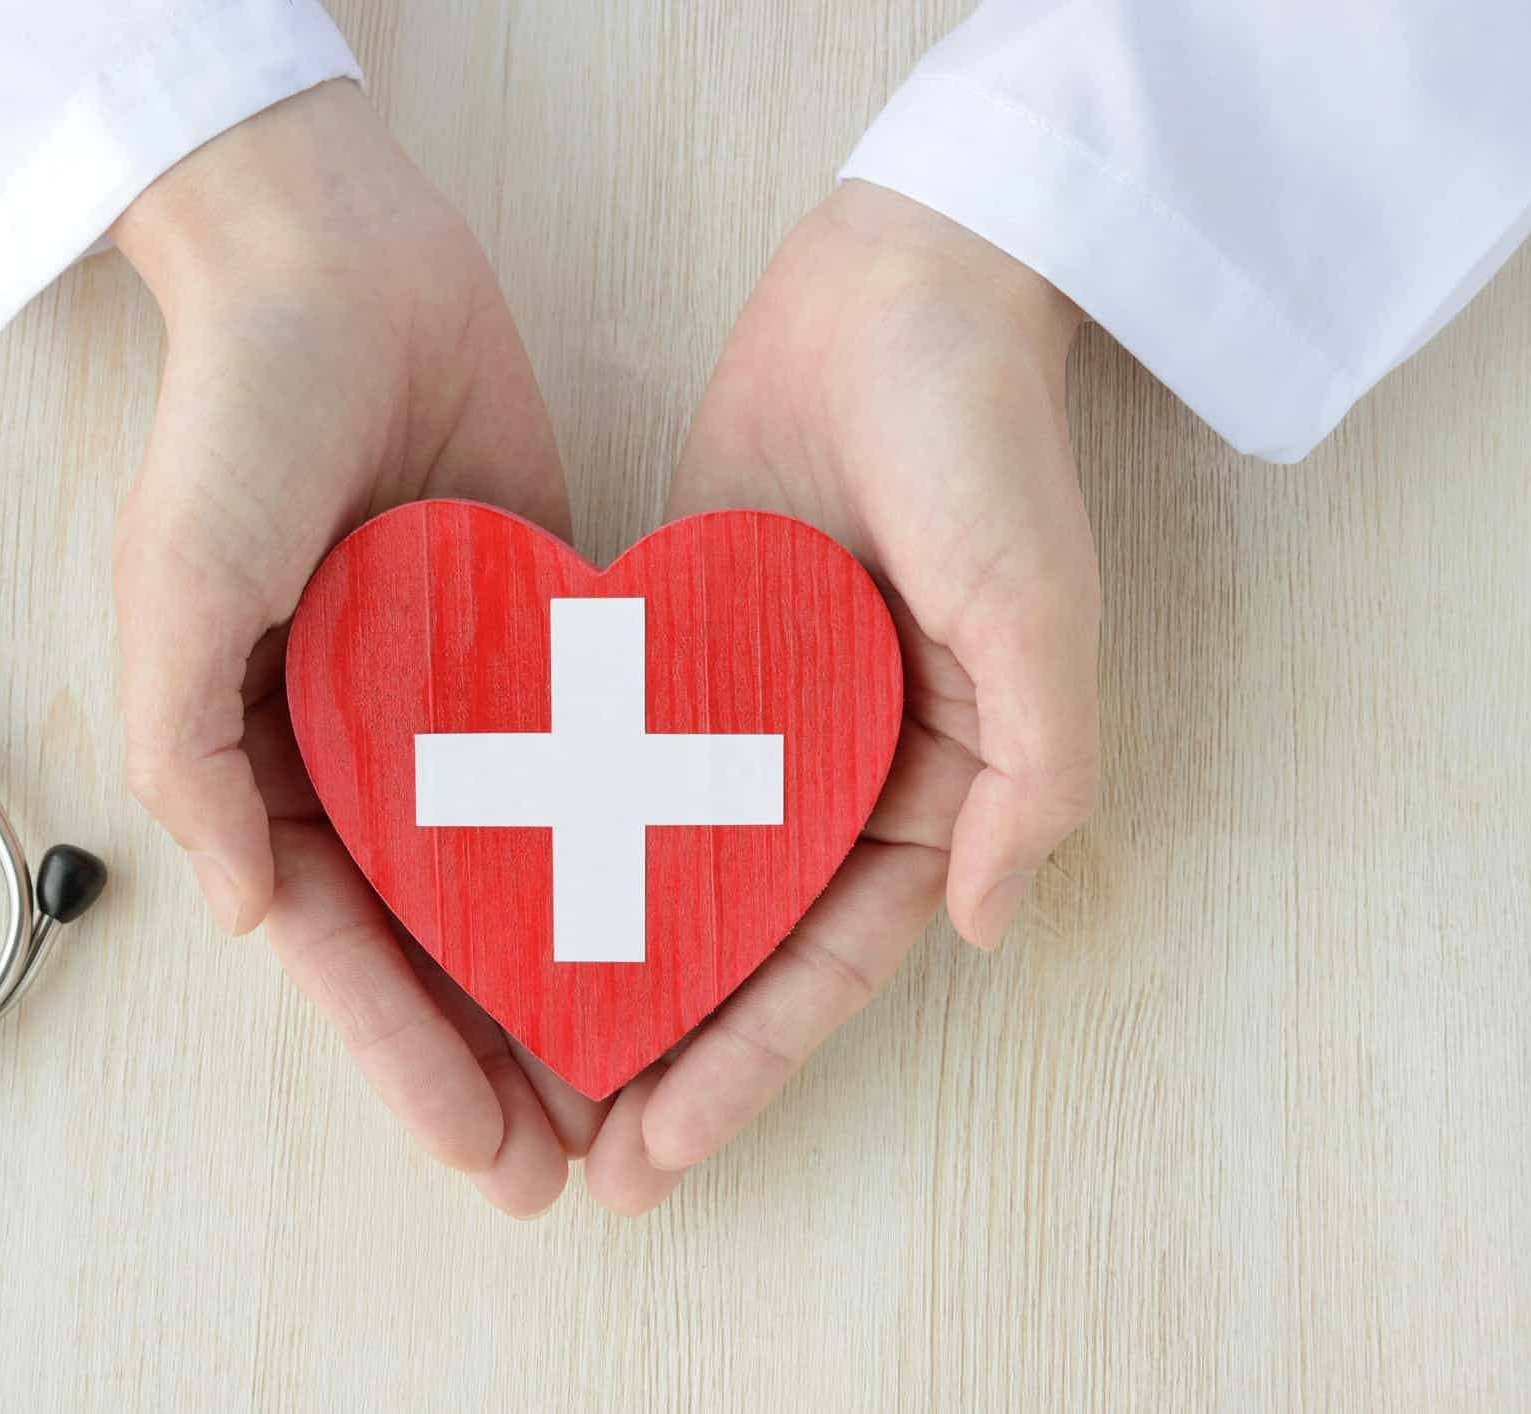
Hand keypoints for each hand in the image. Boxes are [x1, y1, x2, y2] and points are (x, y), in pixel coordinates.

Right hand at [109, 81, 603, 1214]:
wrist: (338, 262)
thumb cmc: (236, 420)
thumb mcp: (175, 587)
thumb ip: (188, 755)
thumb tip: (238, 912)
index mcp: (264, 756)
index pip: (338, 945)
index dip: (403, 1057)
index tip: (480, 1153)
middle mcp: (364, 746)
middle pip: (432, 937)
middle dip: (492, 1055)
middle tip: (570, 1164)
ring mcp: (456, 698)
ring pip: (517, 875)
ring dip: (564, 980)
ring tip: (635, 1086)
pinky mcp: (539, 637)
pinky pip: (585, 762)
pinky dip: (621, 845)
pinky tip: (682, 919)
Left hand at [585, 181, 1100, 1213]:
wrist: (900, 285)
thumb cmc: (987, 445)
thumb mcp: (1041, 613)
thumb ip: (1034, 777)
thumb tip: (983, 933)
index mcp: (935, 785)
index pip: (833, 961)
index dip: (753, 1065)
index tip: (664, 1153)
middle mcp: (839, 767)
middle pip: (745, 945)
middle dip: (671, 1058)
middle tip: (579, 1164)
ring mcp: (754, 711)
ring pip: (671, 874)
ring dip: (608, 973)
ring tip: (517, 1071)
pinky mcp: (680, 644)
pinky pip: (618, 761)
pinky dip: (568, 836)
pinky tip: (490, 903)